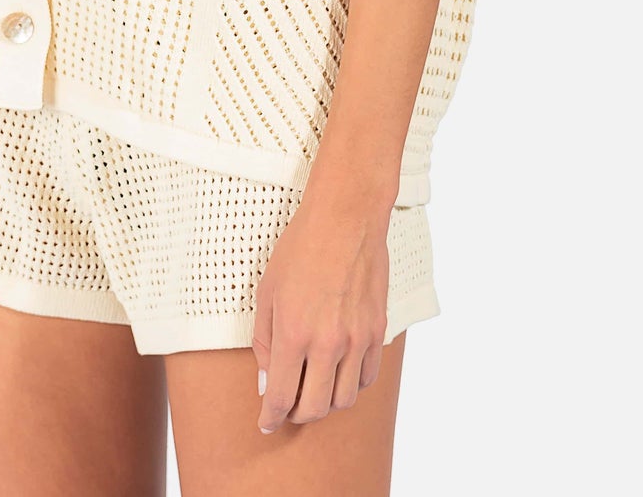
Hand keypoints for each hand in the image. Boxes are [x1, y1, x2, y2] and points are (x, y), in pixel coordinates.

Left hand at [251, 187, 390, 432]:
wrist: (345, 219)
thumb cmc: (300, 249)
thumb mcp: (267, 292)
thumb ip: (265, 342)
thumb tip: (268, 380)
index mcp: (294, 334)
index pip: (282, 397)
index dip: (271, 417)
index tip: (266, 423)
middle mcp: (328, 343)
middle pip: (316, 408)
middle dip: (297, 415)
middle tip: (289, 406)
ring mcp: (357, 339)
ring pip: (345, 399)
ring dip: (326, 402)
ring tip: (314, 389)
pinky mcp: (377, 331)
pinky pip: (367, 377)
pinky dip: (351, 384)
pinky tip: (339, 371)